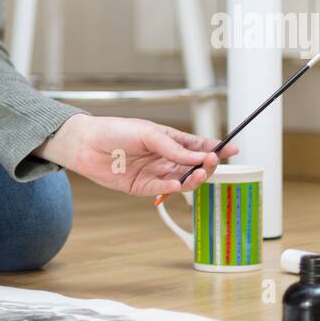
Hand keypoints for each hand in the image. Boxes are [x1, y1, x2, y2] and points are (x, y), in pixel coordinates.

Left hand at [35, 115, 238, 195]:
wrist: (85, 144)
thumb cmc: (114, 130)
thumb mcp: (147, 133)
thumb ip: (173, 147)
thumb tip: (200, 155)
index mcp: (168, 139)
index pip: (197, 144)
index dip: (215, 147)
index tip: (233, 149)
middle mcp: (164, 157)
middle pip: (193, 165)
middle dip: (205, 165)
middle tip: (211, 162)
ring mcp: (155, 173)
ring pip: (182, 179)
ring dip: (191, 179)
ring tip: (197, 175)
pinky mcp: (143, 187)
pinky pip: (162, 190)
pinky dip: (170, 189)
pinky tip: (174, 184)